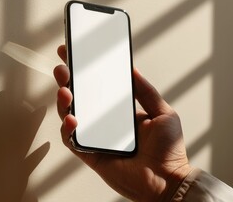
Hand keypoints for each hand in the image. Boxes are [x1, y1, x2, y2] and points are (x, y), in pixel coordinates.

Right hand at [54, 45, 191, 200]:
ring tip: (65, 90)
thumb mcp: (162, 112)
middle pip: (80, 98)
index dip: (85, 70)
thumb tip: (133, 68)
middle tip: (63, 67)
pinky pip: (72, 140)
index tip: (75, 53)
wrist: (168, 180)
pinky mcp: (90, 154)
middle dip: (68, 80)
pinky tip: (74, 119)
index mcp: (120, 110)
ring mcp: (95, 137)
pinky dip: (68, 129)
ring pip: (70, 116)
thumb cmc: (169, 149)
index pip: (98, 86)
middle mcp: (104, 122)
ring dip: (64, 102)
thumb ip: (146, 92)